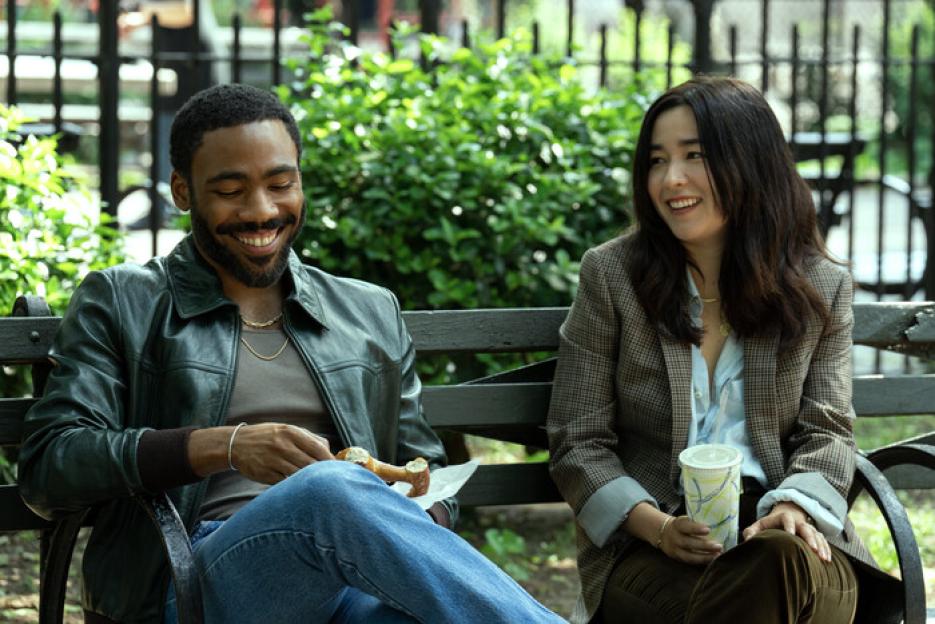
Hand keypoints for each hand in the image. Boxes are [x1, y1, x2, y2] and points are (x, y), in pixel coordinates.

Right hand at [189, 423, 332, 483]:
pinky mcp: (265, 474)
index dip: (331, 460)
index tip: (340, 468)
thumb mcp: (288, 430)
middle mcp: (282, 445)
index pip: (318, 448)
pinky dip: (294, 486)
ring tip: (318, 485)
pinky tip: (299, 487)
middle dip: (323, 474)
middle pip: (310, 464)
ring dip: (309, 482)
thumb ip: (310, 438)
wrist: (236, 444)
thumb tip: (331, 451)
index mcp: (290, 432)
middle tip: (332, 480)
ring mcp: (272, 460)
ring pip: (299, 476)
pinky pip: (285, 483)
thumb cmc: (268, 437)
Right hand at [658, 515, 722, 564]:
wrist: (663, 533)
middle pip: (688, 543)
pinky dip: (701, 562)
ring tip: (718, 555)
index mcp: (677, 525)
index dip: (695, 528)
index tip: (708, 529)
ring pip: (689, 556)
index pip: (685, 526)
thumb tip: (717, 524)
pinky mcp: (678, 559)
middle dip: (704, 545)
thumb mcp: (685, 520)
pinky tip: (712, 560)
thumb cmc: (682, 526)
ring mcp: (675, 550)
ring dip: (705, 557)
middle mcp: (674, 538)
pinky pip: (690, 562)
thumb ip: (696, 522)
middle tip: (719, 546)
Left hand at [742, 501, 831, 561]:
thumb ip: (751, 532)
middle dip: (809, 537)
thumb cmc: (769, 526)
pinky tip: (827, 559)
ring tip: (823, 558)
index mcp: (783, 517)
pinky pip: (822, 541)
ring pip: (816, 535)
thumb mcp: (758, 526)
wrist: (783, 519)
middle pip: (805, 527)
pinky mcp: (814, 536)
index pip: (787, 519)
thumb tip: (748, 540)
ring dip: (820, 545)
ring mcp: (807, 528)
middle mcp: (798, 522)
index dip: (789, 525)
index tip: (790, 534)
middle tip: (812, 549)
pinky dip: (826, 549)